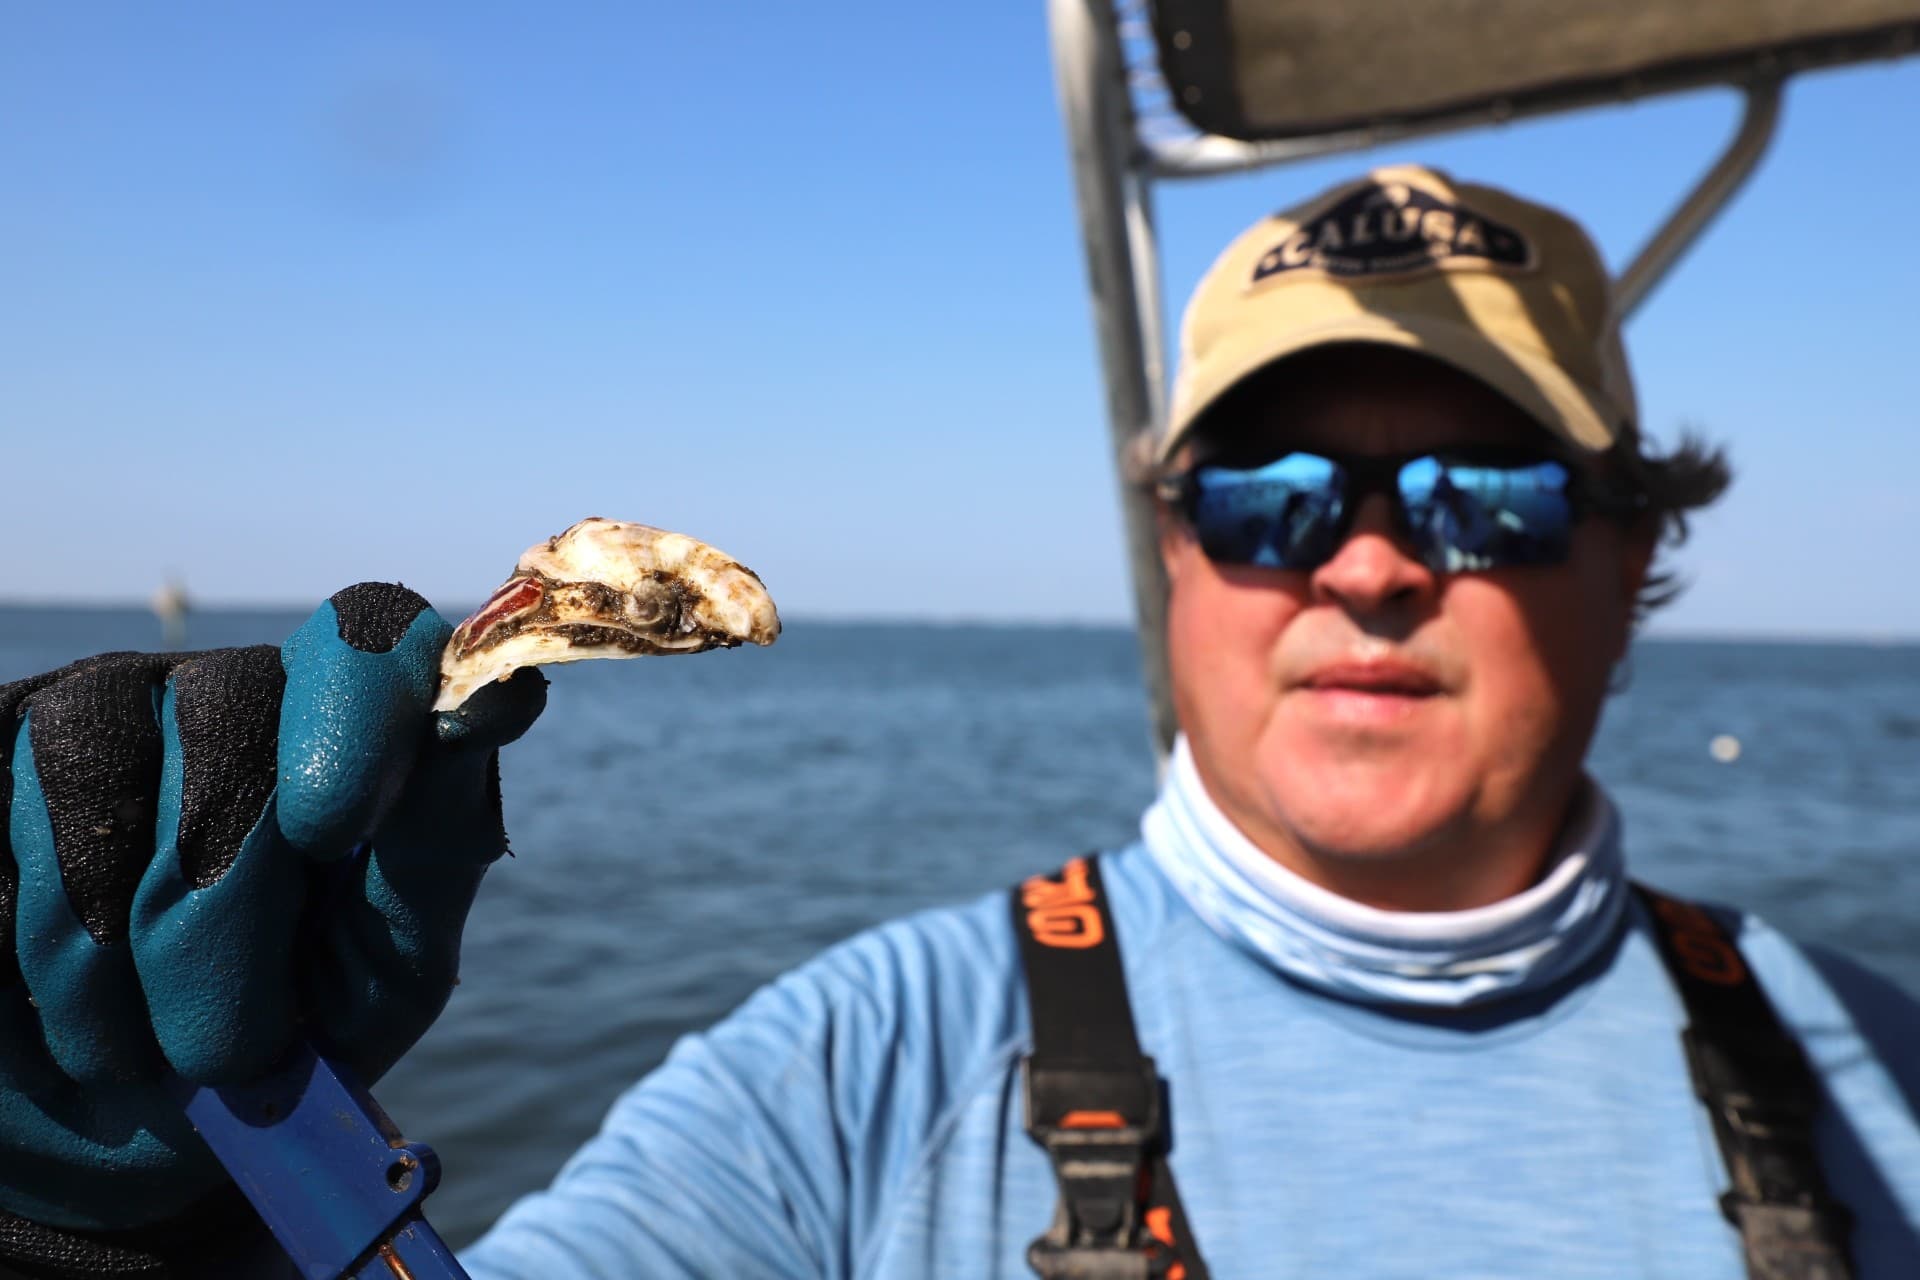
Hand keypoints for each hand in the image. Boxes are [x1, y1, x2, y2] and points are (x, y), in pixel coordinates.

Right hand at [0, 584, 544, 1240]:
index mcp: (348, 724)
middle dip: (219, 913)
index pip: (371, 634)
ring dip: (105, 949)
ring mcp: (93, 713)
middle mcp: (225, 689)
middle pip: (226, 719)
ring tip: (133, 1047)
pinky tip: (57, 1004)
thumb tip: (508, 696)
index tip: (335, 833)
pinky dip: (19, 939)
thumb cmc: (292, 1034)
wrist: (131, 1133)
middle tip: (223, 1048)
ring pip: (91, 764)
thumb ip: (440, 836)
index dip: (355, 711)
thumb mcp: (391, 959)